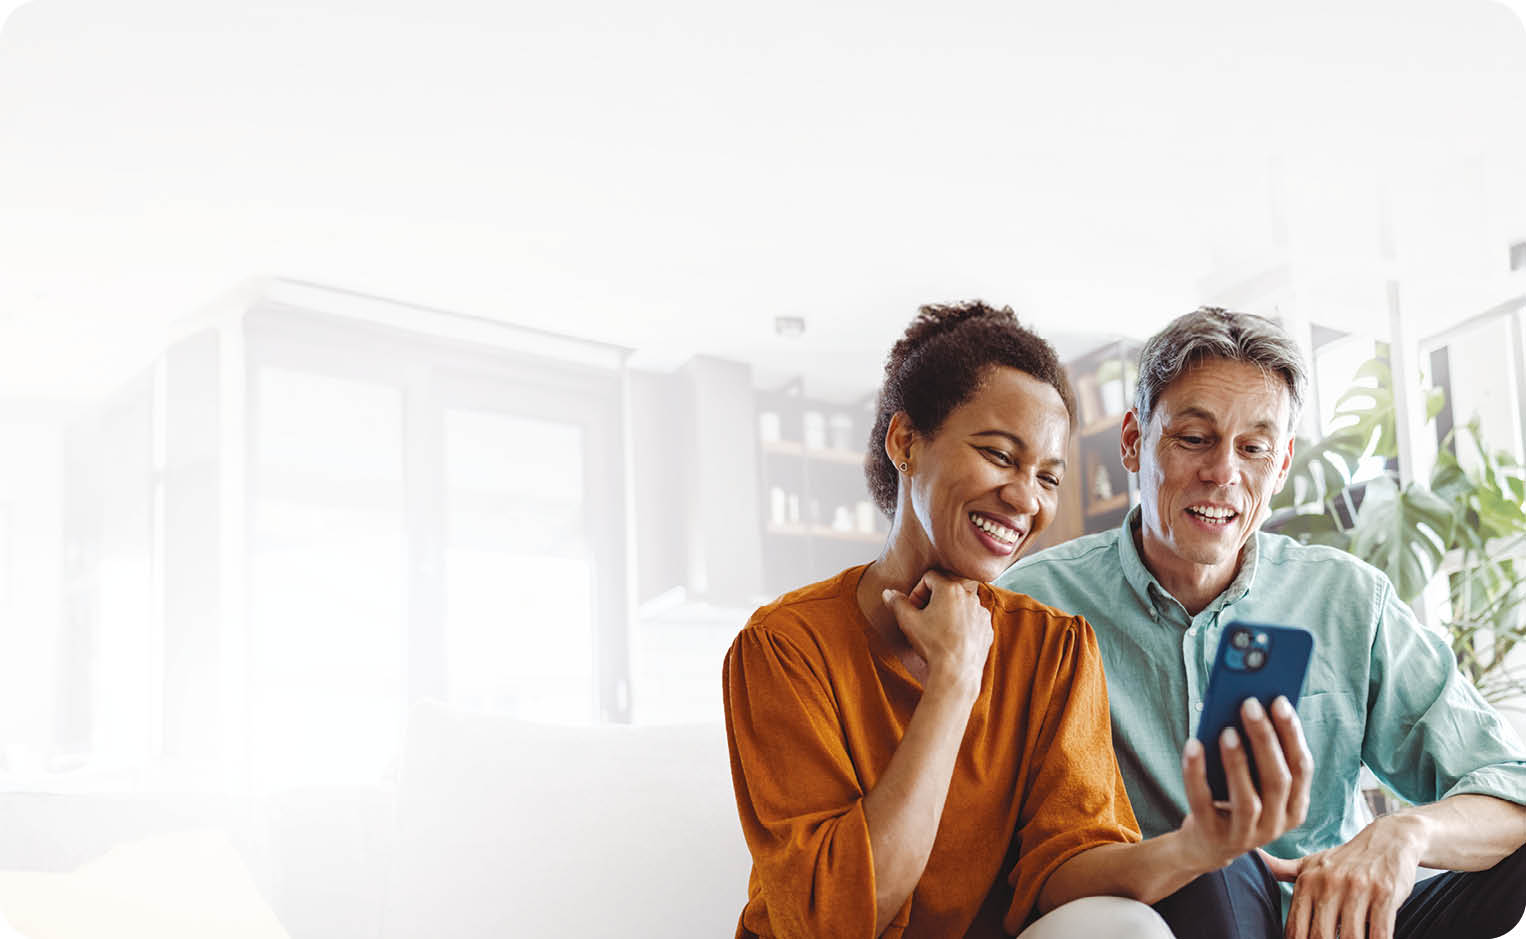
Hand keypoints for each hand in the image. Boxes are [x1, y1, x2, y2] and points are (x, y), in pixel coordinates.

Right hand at [881, 569, 992, 690]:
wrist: (956, 673)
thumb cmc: (933, 645)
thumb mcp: (908, 622)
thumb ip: (897, 603)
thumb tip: (889, 593)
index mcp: (950, 589)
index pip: (930, 577)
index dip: (917, 591)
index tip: (913, 608)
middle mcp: (970, 596)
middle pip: (946, 590)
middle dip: (933, 602)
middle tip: (923, 620)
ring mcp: (981, 613)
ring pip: (961, 605)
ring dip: (949, 613)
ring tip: (938, 632)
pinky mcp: (987, 629)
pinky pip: (972, 621)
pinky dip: (962, 626)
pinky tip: (952, 640)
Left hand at [1175, 695, 1312, 871]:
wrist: (1207, 845)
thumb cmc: (1235, 799)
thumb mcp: (1255, 782)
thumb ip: (1260, 754)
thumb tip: (1250, 707)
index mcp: (1295, 807)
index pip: (1302, 768)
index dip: (1292, 733)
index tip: (1279, 700)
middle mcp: (1276, 824)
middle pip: (1277, 780)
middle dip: (1265, 739)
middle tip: (1250, 704)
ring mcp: (1246, 834)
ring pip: (1247, 798)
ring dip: (1237, 761)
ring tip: (1226, 729)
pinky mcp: (1212, 835)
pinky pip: (1203, 801)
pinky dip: (1196, 772)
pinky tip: (1192, 745)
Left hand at [1263, 813, 1427, 938]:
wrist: (1389, 839)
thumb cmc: (1345, 859)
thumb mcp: (1311, 862)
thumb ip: (1282, 869)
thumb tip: (1253, 858)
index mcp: (1307, 882)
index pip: (1295, 929)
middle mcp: (1328, 884)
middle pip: (1320, 937)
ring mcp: (1357, 888)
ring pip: (1350, 937)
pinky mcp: (1385, 893)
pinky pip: (1379, 932)